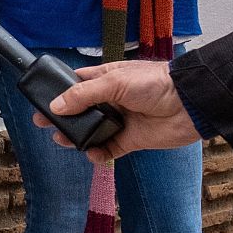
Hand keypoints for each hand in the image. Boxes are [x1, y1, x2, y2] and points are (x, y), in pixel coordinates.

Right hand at [34, 60, 200, 161]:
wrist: (190, 105)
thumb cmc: (156, 83)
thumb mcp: (114, 82)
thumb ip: (83, 95)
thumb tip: (56, 105)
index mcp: (106, 79)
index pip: (76, 85)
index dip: (59, 93)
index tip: (42, 101)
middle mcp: (111, 100)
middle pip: (80, 110)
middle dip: (62, 117)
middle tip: (44, 123)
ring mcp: (121, 121)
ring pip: (91, 131)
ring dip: (76, 137)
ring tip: (63, 140)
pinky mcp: (131, 140)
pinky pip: (109, 149)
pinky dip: (98, 153)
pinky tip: (92, 153)